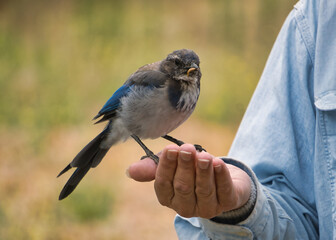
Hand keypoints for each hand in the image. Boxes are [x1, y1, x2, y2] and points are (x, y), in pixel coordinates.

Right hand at [127, 144, 250, 218]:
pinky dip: (221, 176)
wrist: (220, 174)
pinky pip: (224, 191)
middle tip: (186, 149)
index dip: (167, 166)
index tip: (171, 148)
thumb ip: (152, 167)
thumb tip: (130, 171)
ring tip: (203, 155)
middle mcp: (186, 207)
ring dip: (202, 171)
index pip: (164, 183)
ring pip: (203, 190)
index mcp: (168, 198)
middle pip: (183, 187)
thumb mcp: (170, 164)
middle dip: (184, 166)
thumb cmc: (189, 169)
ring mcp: (207, 208)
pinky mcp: (227, 203)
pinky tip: (218, 163)